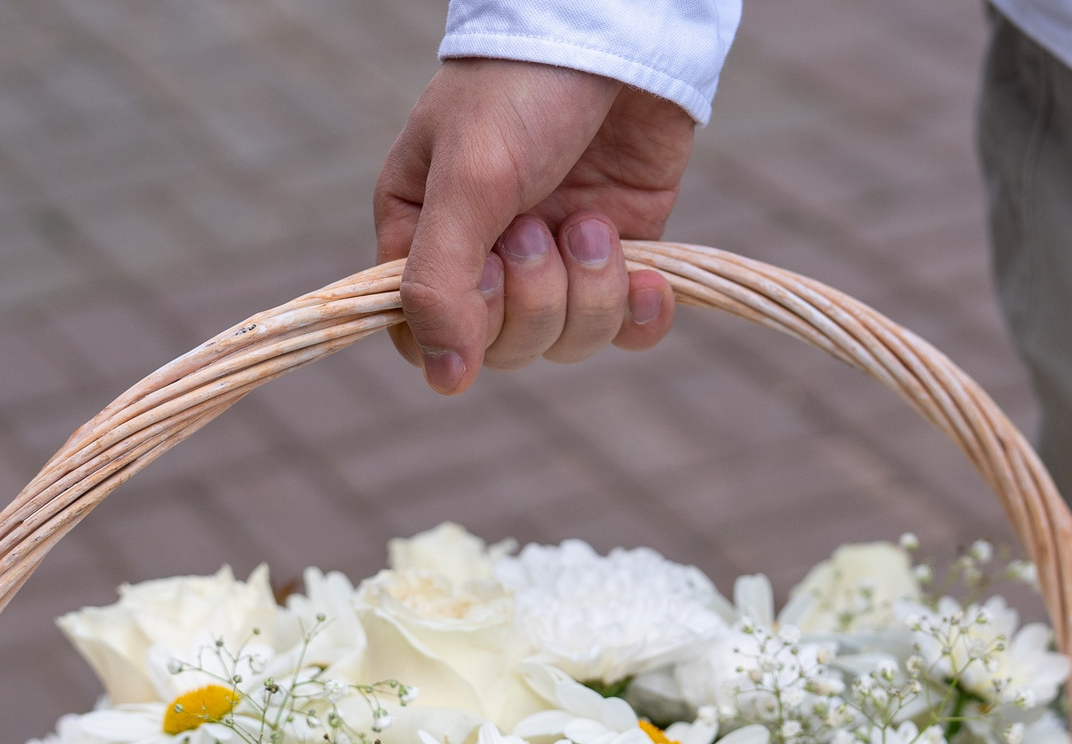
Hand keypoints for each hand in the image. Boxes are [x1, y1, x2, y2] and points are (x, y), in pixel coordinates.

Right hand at [374, 58, 696, 393]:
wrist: (615, 32)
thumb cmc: (521, 90)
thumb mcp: (468, 180)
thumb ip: (441, 282)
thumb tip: (442, 380)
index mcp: (423, 232)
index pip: (423, 334)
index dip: (462, 327)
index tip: (484, 274)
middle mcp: (485, 254)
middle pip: (504, 348)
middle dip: (535, 298)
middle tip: (540, 228)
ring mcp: (555, 259)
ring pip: (568, 341)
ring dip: (589, 292)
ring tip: (594, 225)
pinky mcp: (618, 256)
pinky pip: (626, 330)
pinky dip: (640, 313)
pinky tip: (648, 277)